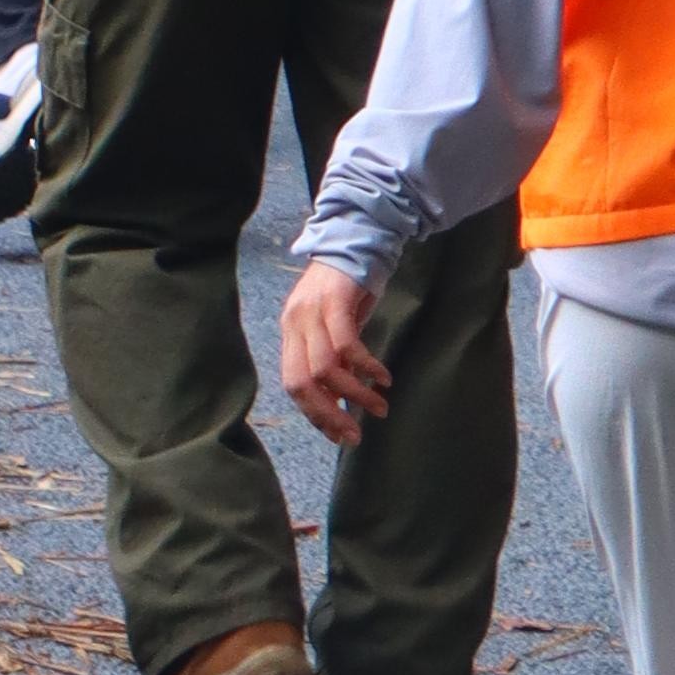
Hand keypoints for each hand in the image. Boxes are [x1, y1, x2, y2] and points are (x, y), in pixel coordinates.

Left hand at [278, 261, 389, 446]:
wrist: (357, 239)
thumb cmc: (348, 289)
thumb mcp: (334, 327)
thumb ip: (334, 360)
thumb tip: (343, 401)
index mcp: (291, 333)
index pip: (293, 384)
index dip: (315, 414)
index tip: (339, 435)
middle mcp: (295, 323)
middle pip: (301, 382)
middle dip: (329, 414)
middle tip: (356, 435)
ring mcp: (312, 311)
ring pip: (324, 368)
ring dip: (354, 395)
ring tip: (379, 407)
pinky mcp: (335, 300)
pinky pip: (346, 344)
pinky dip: (365, 366)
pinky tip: (383, 378)